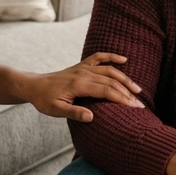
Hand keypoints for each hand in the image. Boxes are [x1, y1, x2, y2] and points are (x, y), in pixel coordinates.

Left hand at [22, 52, 142, 121]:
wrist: (34, 85)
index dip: (122, 99)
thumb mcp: (56, 110)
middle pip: (111, 81)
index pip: (106, 91)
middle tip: (141, 104)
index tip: (135, 107)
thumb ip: (74, 113)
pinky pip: (99, 57)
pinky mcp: (82, 65)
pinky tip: (124, 60)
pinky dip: (112, 57)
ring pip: (109, 70)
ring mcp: (84, 67)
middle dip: (128, 92)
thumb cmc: (45, 100)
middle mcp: (84, 73)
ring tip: (138, 89)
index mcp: (79, 85)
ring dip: (125, 79)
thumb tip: (92, 117)